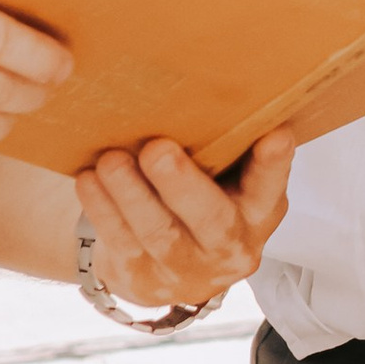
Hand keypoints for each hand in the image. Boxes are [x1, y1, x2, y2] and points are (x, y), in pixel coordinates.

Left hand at [77, 130, 294, 309]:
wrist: (169, 266)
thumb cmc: (201, 201)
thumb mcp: (227, 178)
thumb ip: (228, 146)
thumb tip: (209, 83)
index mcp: (258, 211)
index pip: (271, 185)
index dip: (274, 163)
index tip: (274, 134)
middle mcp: (230, 246)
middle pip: (211, 218)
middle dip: (182, 183)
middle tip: (158, 149)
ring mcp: (187, 270)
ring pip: (159, 234)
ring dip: (131, 194)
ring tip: (111, 161)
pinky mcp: (144, 280)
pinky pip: (122, 244)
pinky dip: (103, 210)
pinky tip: (89, 181)